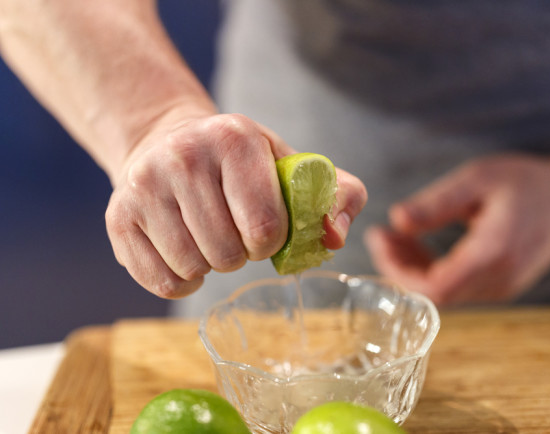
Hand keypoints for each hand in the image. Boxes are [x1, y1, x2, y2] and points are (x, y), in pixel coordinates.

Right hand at [106, 110, 366, 298]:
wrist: (166, 141)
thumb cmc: (240, 163)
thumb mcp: (289, 165)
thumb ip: (336, 195)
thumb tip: (334, 237)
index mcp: (234, 138)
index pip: (265, 226)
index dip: (273, 241)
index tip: (265, 229)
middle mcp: (182, 156)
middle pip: (227, 253)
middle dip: (240, 253)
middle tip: (234, 232)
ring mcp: (144, 186)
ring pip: (193, 269)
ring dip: (211, 265)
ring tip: (210, 237)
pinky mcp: (118, 217)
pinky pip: (162, 283)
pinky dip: (183, 281)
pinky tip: (186, 252)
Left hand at [365, 154, 549, 305]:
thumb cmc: (525, 183)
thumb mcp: (478, 179)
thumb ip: (437, 202)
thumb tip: (397, 219)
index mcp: (494, 253)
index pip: (435, 286)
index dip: (399, 270)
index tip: (378, 239)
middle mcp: (499, 279)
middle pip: (434, 293)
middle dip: (399, 267)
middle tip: (381, 235)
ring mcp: (500, 288)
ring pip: (441, 293)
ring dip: (411, 268)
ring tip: (395, 235)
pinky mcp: (498, 287)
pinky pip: (454, 288)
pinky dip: (429, 270)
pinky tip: (417, 244)